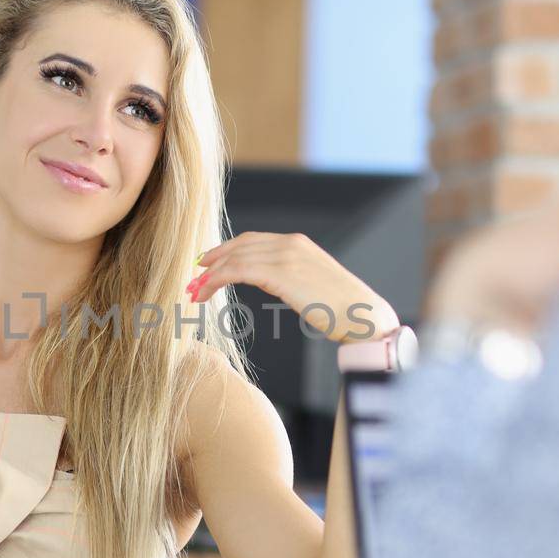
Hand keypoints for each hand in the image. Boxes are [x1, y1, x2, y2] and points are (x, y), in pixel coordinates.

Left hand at [188, 232, 400, 341]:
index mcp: (298, 244)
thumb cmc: (344, 310)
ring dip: (209, 275)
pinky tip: (205, 293)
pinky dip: (216, 280)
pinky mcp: (281, 273)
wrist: (364, 316)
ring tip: (194, 291)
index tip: (208, 266)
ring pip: (235, 259)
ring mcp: (286, 256)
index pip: (252, 241)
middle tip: (194, 278)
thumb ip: (294, 277)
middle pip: (239, 246)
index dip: (226, 251)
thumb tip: (279, 284)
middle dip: (213, 261)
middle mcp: (290, 244)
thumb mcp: (315, 285)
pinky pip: (238, 271)